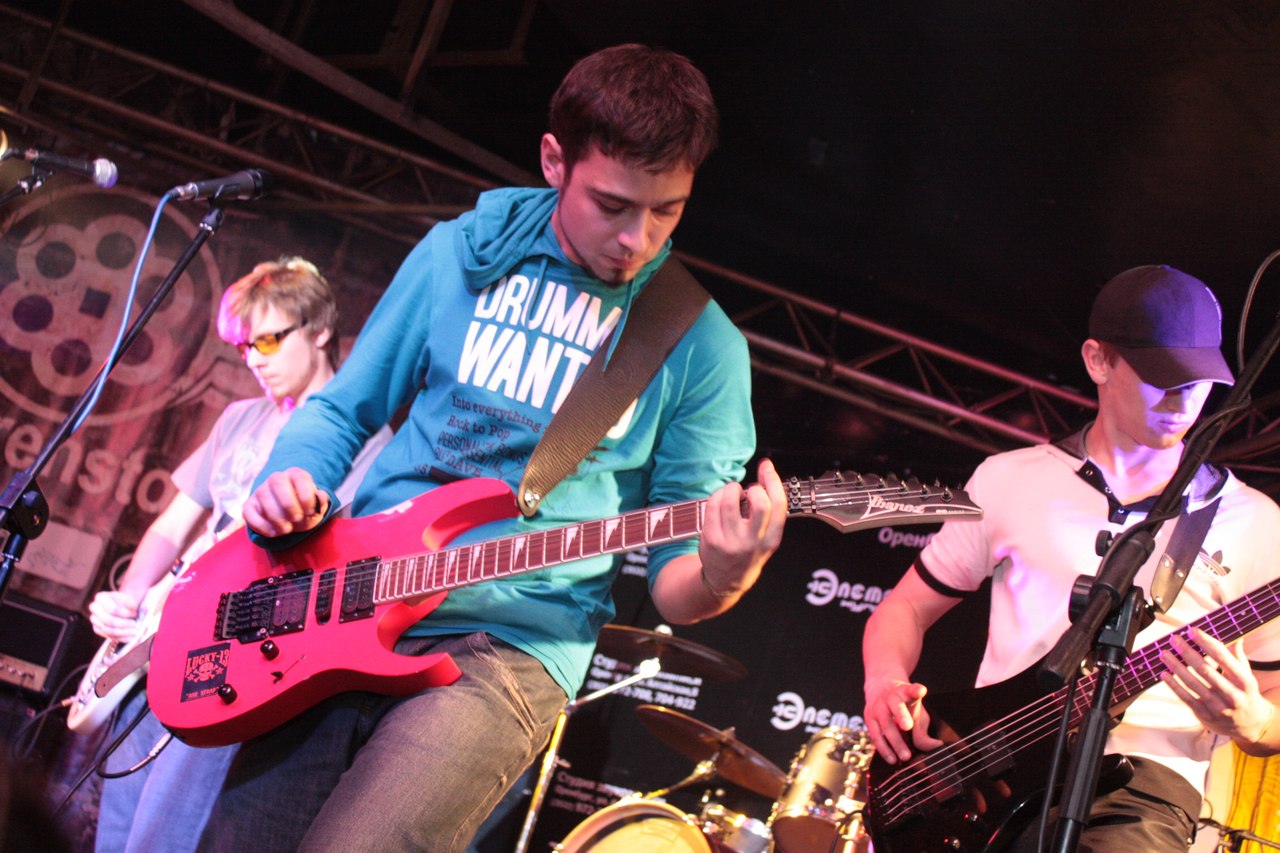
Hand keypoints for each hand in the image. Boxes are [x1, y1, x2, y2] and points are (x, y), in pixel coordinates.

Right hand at [88, 589, 142, 641]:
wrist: (121, 606)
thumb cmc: (125, 602)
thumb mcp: (129, 599)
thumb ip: (131, 603)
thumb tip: (133, 608)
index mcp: (101, 597)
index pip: (112, 609)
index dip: (125, 613)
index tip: (135, 614)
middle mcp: (94, 608)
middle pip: (108, 620)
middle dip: (123, 624)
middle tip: (135, 625)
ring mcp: (94, 619)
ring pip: (107, 629)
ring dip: (122, 632)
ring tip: (134, 632)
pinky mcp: (96, 628)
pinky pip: (107, 635)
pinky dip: (120, 637)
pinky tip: (130, 637)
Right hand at [242, 467, 330, 537]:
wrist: (290, 518)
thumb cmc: (305, 510)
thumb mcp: (317, 507)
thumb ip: (321, 501)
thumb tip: (320, 497)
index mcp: (296, 475)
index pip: (299, 477)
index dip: (306, 496)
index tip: (310, 512)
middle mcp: (276, 478)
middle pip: (277, 481)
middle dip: (288, 504)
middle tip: (296, 519)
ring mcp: (261, 491)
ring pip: (263, 496)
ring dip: (276, 517)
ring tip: (287, 529)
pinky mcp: (249, 506)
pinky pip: (249, 512)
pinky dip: (261, 525)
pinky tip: (274, 532)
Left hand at [697, 458, 787, 597]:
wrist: (726, 581)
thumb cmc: (748, 553)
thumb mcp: (766, 539)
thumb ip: (769, 514)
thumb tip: (766, 475)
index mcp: (771, 540)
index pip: (778, 505)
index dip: (773, 481)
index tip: (766, 467)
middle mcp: (753, 542)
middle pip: (759, 503)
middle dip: (754, 488)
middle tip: (749, 491)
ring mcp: (730, 541)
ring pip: (730, 501)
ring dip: (731, 489)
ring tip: (732, 493)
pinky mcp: (711, 538)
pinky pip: (712, 506)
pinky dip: (717, 496)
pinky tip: (720, 500)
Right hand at [864, 676, 942, 763]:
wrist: (879, 688)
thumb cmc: (903, 703)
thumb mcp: (916, 709)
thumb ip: (924, 728)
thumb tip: (936, 747)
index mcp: (904, 692)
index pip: (911, 689)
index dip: (916, 690)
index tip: (920, 690)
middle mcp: (889, 697)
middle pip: (895, 706)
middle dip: (901, 716)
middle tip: (909, 727)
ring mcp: (876, 707)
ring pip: (884, 725)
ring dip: (894, 741)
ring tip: (905, 756)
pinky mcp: (868, 718)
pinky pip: (875, 735)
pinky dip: (883, 748)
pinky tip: (892, 759)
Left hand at [1160, 628, 1276, 750]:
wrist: (1251, 725)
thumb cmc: (1245, 693)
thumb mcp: (1247, 675)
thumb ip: (1237, 656)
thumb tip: (1235, 636)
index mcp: (1245, 681)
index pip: (1223, 657)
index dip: (1206, 642)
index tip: (1192, 631)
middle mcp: (1232, 695)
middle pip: (1205, 670)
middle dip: (1187, 652)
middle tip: (1174, 639)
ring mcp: (1218, 707)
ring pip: (1193, 684)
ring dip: (1176, 667)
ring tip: (1164, 654)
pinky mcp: (1205, 715)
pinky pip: (1186, 698)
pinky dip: (1173, 685)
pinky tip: (1164, 673)